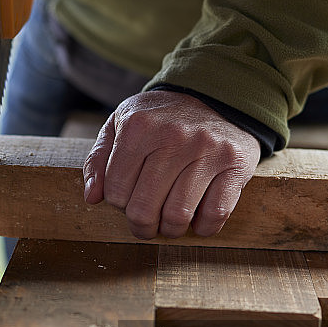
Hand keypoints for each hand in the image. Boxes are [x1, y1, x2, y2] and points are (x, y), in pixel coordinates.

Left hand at [83, 91, 260, 239]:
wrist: (215, 97)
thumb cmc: (161, 119)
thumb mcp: (121, 124)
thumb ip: (99, 159)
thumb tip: (92, 198)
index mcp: (138, 127)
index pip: (115, 191)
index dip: (118, 204)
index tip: (128, 200)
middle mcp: (173, 136)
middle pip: (144, 209)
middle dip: (141, 225)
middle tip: (146, 223)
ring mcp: (207, 150)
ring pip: (178, 216)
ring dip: (171, 229)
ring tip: (170, 222)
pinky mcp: (235, 163)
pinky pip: (215, 214)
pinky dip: (204, 227)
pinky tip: (197, 218)